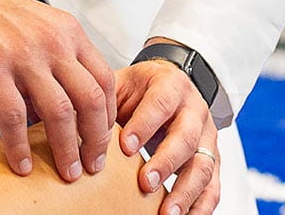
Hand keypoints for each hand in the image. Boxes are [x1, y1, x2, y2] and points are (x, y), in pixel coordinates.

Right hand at [0, 0, 115, 182]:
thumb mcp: (34, 24)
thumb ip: (53, 58)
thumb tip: (56, 108)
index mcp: (66, 32)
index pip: (103, 80)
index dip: (107, 117)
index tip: (101, 141)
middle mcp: (51, 42)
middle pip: (89, 100)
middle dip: (95, 141)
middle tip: (91, 167)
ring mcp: (21, 55)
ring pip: (59, 112)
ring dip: (65, 149)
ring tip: (65, 172)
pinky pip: (13, 118)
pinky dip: (20, 146)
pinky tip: (21, 164)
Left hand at [116, 51, 221, 214]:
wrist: (170, 85)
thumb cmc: (140, 89)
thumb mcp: (121, 83)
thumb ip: (104, 100)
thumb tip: (72, 122)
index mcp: (171, 85)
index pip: (161, 103)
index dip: (144, 125)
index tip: (125, 147)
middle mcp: (194, 110)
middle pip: (186, 137)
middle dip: (166, 162)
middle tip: (145, 183)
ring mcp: (207, 137)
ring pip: (203, 165)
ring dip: (186, 191)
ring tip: (166, 212)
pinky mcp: (212, 160)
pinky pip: (213, 186)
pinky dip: (202, 205)